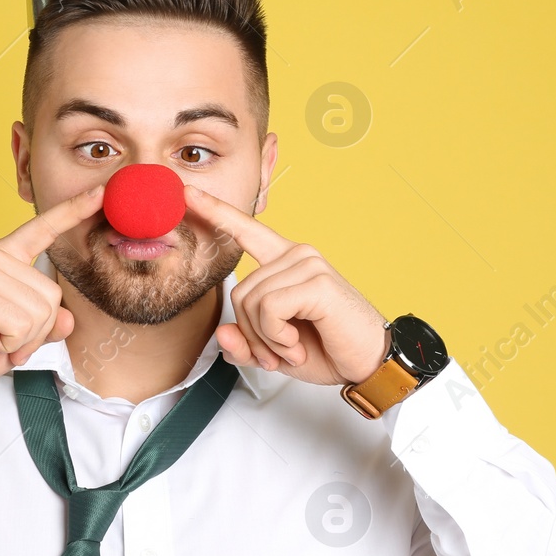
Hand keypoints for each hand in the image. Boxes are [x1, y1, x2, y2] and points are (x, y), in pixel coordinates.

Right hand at [0, 184, 103, 390]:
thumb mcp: (15, 337)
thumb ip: (43, 325)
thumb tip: (67, 320)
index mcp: (0, 259)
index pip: (41, 230)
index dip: (71, 211)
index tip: (100, 193)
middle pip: (52, 296)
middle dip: (34, 331)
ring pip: (40, 313)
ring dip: (21, 341)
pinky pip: (22, 326)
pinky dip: (9, 346)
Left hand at [184, 184, 391, 385]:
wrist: (369, 363)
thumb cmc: (326, 349)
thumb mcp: (274, 351)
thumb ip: (244, 343)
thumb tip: (222, 334)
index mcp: (285, 262)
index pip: (246, 231)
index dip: (216, 212)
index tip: (187, 192)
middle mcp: (296, 255)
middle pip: (240, 291)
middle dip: (252, 332)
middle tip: (278, 352)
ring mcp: (308, 264)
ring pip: (253, 302)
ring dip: (267, 338)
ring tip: (292, 348)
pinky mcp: (317, 282)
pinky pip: (270, 309)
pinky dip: (277, 336)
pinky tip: (298, 344)